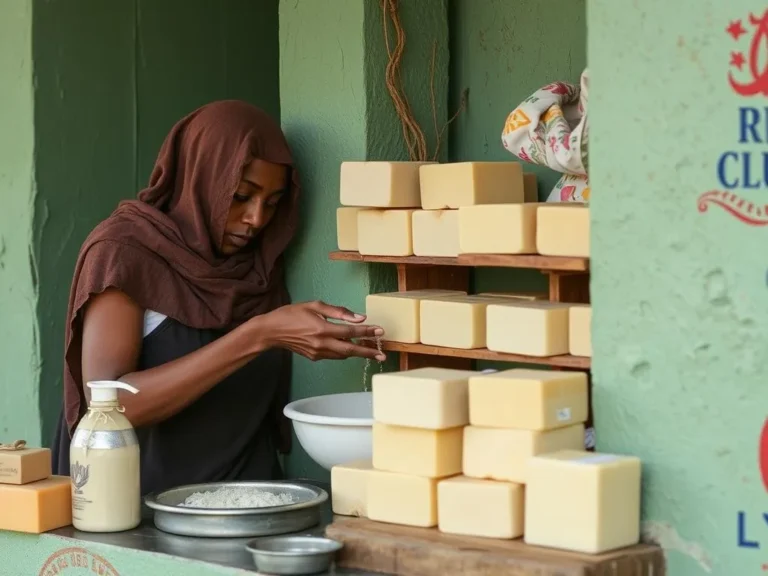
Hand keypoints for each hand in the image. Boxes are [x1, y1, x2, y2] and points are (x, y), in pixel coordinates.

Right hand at [259, 301, 385, 361]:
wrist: (271, 331)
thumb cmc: (292, 314)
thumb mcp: (315, 306)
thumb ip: (338, 311)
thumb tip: (359, 317)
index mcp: (322, 329)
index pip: (350, 331)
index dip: (366, 331)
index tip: (380, 331)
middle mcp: (321, 344)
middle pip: (350, 350)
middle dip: (368, 352)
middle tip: (383, 354)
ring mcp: (317, 353)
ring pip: (343, 354)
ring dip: (357, 352)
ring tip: (371, 350)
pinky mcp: (314, 357)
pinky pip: (334, 355)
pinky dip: (344, 351)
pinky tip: (349, 346)